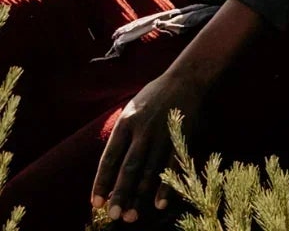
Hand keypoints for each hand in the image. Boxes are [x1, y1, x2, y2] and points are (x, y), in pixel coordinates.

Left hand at [92, 65, 208, 221]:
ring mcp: (163, 134)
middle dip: (120, 194)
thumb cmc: (154, 96)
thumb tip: (109, 169)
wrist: (186, 77)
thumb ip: (122, 135)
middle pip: (129, 168)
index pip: (109, 159)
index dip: (101, 183)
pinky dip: (166, 185)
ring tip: (132, 216)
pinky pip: (172, 165)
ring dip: (140, 196)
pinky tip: (158, 204)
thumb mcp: (131, 109)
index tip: (95, 204)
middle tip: (114, 216)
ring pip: (150, 170)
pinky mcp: (182, 137)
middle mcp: (143, 130)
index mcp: (126, 123)